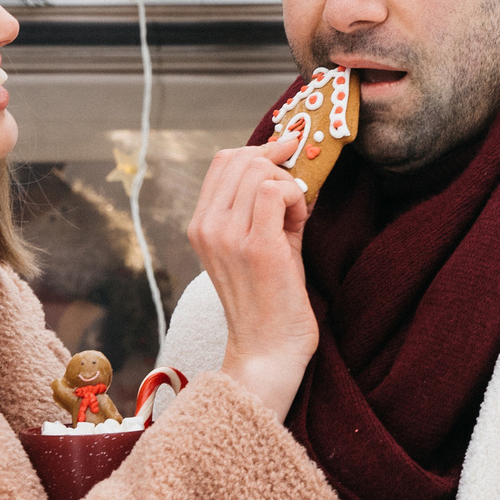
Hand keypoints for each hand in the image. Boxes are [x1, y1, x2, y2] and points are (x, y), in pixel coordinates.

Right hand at [186, 131, 316, 420]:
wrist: (269, 349)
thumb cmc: (271, 296)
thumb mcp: (256, 241)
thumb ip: (261, 203)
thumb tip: (288, 159)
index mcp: (200, 225)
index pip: (223, 161)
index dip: (260, 150)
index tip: (286, 157)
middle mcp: (206, 227)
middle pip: (242, 159)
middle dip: (278, 166)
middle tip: (296, 196)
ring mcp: (227, 236)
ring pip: (260, 171)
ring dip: (289, 186)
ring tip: (295, 219)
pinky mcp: (255, 246)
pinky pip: (275, 190)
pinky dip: (296, 197)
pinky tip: (299, 224)